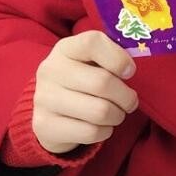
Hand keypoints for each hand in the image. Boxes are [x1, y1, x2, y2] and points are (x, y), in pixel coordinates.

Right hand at [33, 30, 138, 153]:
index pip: (92, 42)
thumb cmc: (82, 81)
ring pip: (100, 111)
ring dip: (117, 116)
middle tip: (130, 101)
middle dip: (126, 96)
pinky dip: (105, 131)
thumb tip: (130, 69)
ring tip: (117, 113)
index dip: (118, 58)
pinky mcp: (46, 126)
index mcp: (65, 48)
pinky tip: (102, 126)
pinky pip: (90, 132)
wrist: (49, 112)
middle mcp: (50, 70)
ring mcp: (45, 99)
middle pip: (102, 82)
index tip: (130, 71)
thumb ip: (111, 57)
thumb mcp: (91, 62)